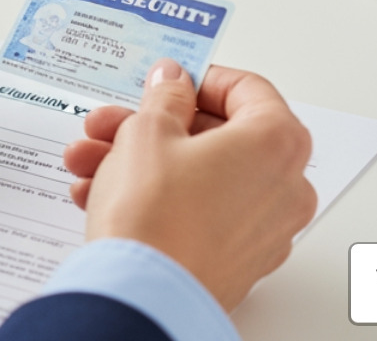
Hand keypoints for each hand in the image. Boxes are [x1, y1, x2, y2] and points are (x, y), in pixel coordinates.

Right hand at [63, 60, 315, 310]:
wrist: (142, 296)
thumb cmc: (155, 214)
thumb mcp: (148, 130)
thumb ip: (165, 96)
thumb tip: (173, 82)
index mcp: (276, 142)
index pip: (248, 90)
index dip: (199, 80)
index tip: (168, 83)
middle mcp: (284, 187)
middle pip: (219, 137)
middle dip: (155, 126)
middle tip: (116, 122)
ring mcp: (265, 229)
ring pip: (202, 176)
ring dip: (143, 162)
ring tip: (92, 161)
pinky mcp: (239, 260)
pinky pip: (200, 213)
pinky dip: (160, 198)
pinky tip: (103, 193)